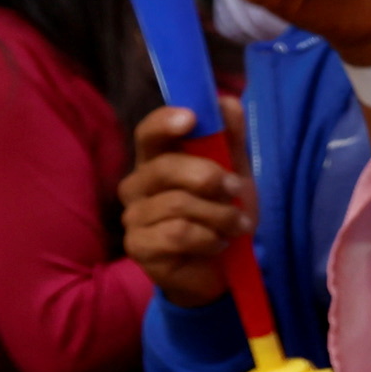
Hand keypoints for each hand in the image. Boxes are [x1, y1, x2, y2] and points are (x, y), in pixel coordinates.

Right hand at [123, 106, 259, 307]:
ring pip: (177, 205)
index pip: (148, 133)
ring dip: (219, 215)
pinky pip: (177, 234)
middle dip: (209, 177)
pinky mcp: (138, 247)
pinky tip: (217, 244)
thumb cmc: (221, 214)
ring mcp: (133, 217)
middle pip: (165, 168)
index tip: (192, 118)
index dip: (165, 122)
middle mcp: (137, 185)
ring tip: (236, 225)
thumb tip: (227, 102)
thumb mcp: (234, 173)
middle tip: (237, 190)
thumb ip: (230, 138)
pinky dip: (208, 238)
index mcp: (157, 161)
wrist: (220, 269)